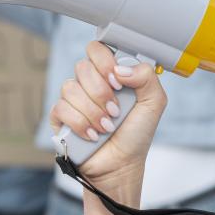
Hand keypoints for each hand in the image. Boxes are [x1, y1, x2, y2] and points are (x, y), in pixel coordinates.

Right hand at [49, 42, 166, 200]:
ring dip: (93, 111)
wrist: (122, 165)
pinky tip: (92, 135)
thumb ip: (146, 76)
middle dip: (101, 92)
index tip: (118, 82)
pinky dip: (80, 123)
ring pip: (70, 88)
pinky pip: (61, 108)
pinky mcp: (60, 118)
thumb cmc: (136, 134)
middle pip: (82, 67)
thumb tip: (120, 69)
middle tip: (115, 111)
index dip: (105, 62)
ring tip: (106, 127)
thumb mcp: (154, 102)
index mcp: (110, 74)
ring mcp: (73, 100)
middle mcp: (90, 84)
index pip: (97, 49)